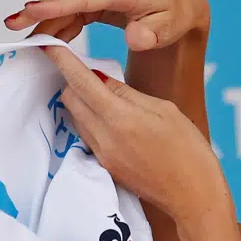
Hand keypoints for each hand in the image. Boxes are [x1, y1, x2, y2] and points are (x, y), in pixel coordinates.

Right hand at [4, 0, 208, 51]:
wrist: (179, 1)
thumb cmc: (174, 14)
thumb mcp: (171, 26)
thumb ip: (153, 33)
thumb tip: (135, 38)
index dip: (57, 5)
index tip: (31, 10)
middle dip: (38, 10)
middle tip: (11, 25)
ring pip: (65, 1)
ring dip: (44, 18)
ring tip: (22, 36)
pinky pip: (72, 8)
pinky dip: (58, 22)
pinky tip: (47, 38)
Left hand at [42, 45, 232, 228]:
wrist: (192, 195)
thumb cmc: (188, 149)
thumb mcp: (163, 109)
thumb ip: (127, 93)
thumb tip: (100, 78)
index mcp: (120, 117)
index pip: (80, 82)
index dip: (61, 60)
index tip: (47, 44)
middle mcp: (104, 137)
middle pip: (70, 99)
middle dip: (72, 80)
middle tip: (90, 71)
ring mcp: (101, 154)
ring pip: (76, 117)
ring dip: (81, 101)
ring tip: (104, 95)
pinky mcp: (104, 166)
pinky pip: (86, 135)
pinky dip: (90, 120)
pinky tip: (112, 119)